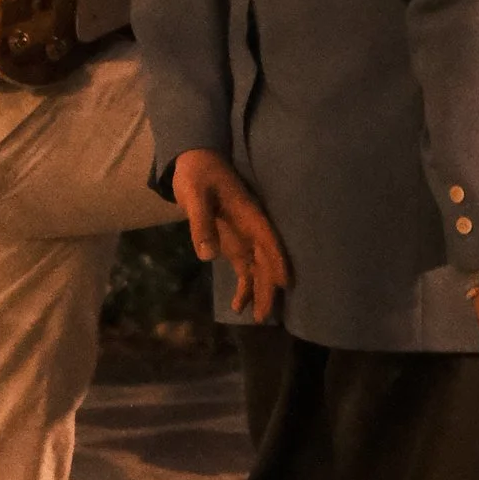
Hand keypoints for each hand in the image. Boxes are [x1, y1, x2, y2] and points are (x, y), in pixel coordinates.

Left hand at [171, 149, 291, 322]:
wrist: (193, 163)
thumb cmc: (198, 174)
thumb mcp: (195, 195)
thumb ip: (201, 223)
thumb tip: (208, 256)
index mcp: (247, 213)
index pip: (267, 239)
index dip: (276, 259)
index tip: (285, 282)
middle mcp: (250, 228)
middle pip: (264, 260)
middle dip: (267, 286)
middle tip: (265, 315)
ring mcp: (243, 237)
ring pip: (257, 267)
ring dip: (258, 290)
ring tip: (258, 317)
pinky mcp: (232, 243)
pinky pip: (242, 267)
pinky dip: (243, 285)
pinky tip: (238, 306)